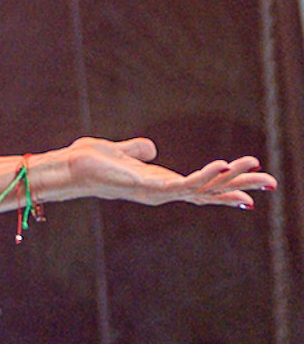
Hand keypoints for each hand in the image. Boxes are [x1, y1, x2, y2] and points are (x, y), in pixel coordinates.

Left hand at [62, 135, 276, 210]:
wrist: (70, 167)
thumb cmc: (91, 162)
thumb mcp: (121, 152)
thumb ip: (137, 150)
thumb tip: (150, 148)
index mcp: (161, 184)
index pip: (202, 188)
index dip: (226, 189)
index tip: (253, 195)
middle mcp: (163, 192)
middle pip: (211, 192)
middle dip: (242, 188)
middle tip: (273, 184)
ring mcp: (157, 192)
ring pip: (205, 188)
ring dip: (232, 179)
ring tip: (257, 169)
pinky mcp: (149, 187)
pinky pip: (183, 185)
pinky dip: (205, 176)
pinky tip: (222, 166)